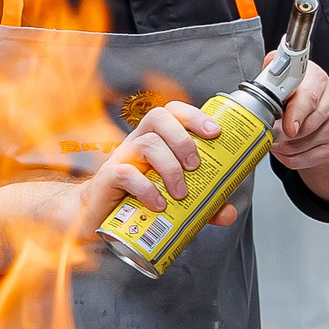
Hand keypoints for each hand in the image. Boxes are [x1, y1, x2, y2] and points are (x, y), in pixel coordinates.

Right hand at [90, 100, 238, 228]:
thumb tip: (227, 213)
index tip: (214, 132)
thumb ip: (204, 204)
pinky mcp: (108, 178)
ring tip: (180, 193)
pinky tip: (158, 204)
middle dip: (183, 139)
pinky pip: (126, 173)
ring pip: (147, 144)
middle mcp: (137, 143)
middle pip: (157, 118)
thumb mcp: (178, 200)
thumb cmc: (138, 198)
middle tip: (195, 166)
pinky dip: (146, 189)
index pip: (171, 112)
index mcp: (155, 140)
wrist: (100, 216)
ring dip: (170, 167)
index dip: (193, 115)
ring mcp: (121, 158)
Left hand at [271, 63, 328, 173]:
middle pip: (305, 126)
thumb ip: (273, 71)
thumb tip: (267, 71)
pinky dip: (288, 158)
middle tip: (267, 131)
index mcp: (317, 79)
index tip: (286, 125)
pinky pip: (304, 160)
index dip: (295, 113)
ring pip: (301, 146)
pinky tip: (283, 150)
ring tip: (273, 139)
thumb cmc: (299, 92)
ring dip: (280, 147)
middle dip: (279, 133)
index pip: (309, 97)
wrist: (322, 109)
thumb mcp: (286, 76)